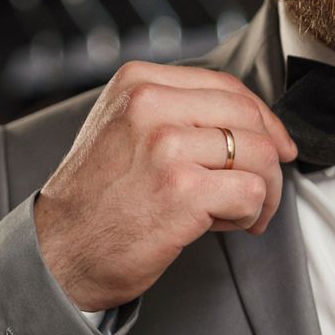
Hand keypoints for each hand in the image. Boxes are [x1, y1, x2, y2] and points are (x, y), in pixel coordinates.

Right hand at [32, 62, 298, 312]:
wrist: (57, 252)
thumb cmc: (95, 200)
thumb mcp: (122, 128)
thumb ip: (174, 113)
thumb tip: (250, 124)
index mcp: (138, 82)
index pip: (226, 86)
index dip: (262, 119)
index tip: (276, 144)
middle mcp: (150, 105)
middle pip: (249, 117)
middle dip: (270, 157)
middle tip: (264, 190)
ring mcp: (167, 146)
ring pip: (259, 154)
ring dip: (264, 191)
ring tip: (242, 214)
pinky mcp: (183, 190)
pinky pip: (252, 192)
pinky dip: (251, 214)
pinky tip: (228, 226)